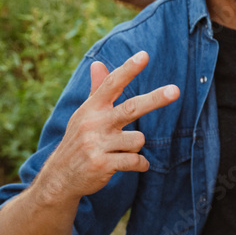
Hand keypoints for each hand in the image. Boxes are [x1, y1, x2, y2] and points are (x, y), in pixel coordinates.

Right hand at [35, 51, 179, 202]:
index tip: (144, 55)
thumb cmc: (78, 141)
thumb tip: (97, 63)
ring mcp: (97, 145)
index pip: (112, 84)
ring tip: (120, 151)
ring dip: (135, 147)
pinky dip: (141, 164)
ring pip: (139, 139)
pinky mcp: (102, 164)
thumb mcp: (84, 115)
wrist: (59, 178)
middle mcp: (93, 124)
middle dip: (155, 99)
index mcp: (91, 109)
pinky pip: (136, 161)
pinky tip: (135, 165)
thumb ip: (96, 90)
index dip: (128, 69)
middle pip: (132, 107)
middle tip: (176, 90)